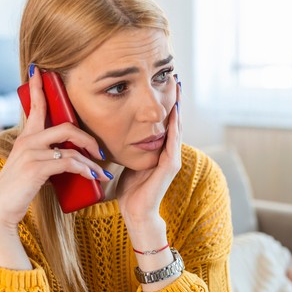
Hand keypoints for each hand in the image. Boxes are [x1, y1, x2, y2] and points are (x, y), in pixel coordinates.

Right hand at [0, 65, 110, 268]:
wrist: (1, 211)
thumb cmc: (19, 191)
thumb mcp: (33, 168)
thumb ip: (47, 156)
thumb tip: (70, 157)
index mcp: (26, 138)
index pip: (35, 106)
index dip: (38, 87)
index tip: (40, 69)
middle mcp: (27, 140)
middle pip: (66, 126)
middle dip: (88, 138)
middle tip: (101, 152)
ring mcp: (30, 153)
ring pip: (71, 147)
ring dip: (91, 161)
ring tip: (102, 173)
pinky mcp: (35, 167)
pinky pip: (68, 163)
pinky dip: (84, 170)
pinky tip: (92, 178)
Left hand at [116, 93, 181, 249]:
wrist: (135, 212)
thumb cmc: (129, 190)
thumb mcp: (126, 162)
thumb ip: (127, 148)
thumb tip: (112, 133)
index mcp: (159, 152)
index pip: (164, 124)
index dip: (165, 105)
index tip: (163, 85)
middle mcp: (169, 154)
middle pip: (174, 122)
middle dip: (175, 101)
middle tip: (176, 80)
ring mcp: (172, 159)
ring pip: (176, 128)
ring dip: (178, 109)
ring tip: (178, 90)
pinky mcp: (171, 166)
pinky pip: (174, 141)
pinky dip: (175, 126)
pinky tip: (174, 112)